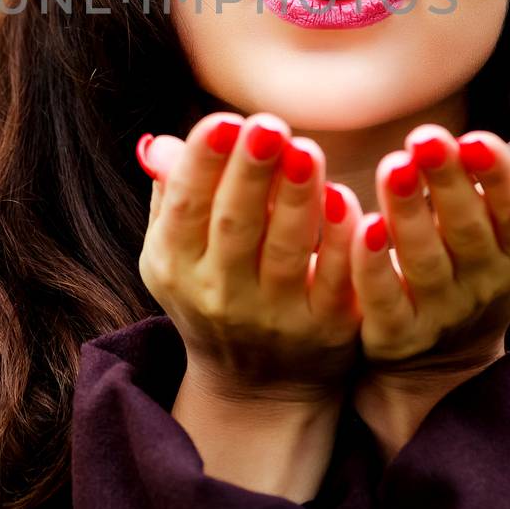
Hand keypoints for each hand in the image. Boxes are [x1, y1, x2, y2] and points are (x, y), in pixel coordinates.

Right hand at [136, 110, 364, 402]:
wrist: (256, 387)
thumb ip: (172, 192)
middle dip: (251, 173)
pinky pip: (336, 280)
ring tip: (306, 150)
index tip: (224, 120)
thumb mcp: (177, 250)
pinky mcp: (327, 328)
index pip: (186, 208)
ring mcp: (276, 315)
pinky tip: (349, 201)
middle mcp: (221, 294)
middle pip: (235, 226)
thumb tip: (160, 143)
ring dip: (296, 199)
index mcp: (177, 265)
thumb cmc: (213, 289)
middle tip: (268, 125)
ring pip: (286, 251)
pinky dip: (342, 242)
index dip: (203, 165)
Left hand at [350, 125, 509, 377]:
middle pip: (467, 231)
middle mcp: (485, 284)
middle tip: (425, 137)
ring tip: (393, 165)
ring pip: (423, 260)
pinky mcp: (397, 334)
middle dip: (448, 182)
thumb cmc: (488, 263)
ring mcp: (441, 312)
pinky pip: (383, 300)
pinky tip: (363, 224)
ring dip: (407, 212)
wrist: (449, 357)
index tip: (476, 138)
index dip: (500, 178)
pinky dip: (372, 264)